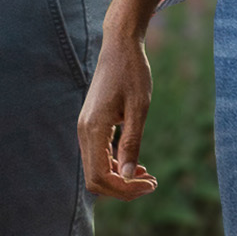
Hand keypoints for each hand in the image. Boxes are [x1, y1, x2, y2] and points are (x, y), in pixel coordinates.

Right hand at [78, 0, 168, 198]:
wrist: (119, 47)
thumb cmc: (132, 73)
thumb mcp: (139, 108)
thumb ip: (132, 143)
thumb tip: (128, 175)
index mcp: (94, 129)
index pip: (100, 176)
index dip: (124, 188)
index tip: (151, 185)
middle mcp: (84, 132)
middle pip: (95, 179)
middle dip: (123, 188)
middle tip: (152, 184)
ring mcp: (86, 129)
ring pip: (96, 170)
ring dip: (120, 179)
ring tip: (148, 177)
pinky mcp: (92, 126)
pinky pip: (98, 157)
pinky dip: (116, 167)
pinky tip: (137, 165)